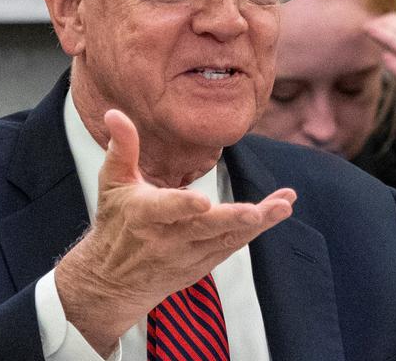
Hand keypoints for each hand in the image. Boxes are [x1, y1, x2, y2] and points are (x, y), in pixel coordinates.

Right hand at [55, 109, 295, 355]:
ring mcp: (187, 255)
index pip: (165, 209)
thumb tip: (115, 112)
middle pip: (204, 228)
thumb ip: (121, 148)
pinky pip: (232, 245)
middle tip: (258, 211)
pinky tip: (278, 211)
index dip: (183, 206)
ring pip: (226, 239)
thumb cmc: (115, 223)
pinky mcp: (202, 264)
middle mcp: (167, 239)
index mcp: (143, 215)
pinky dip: (255, 230)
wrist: (112, 282)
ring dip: (258, 223)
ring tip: (284, 205)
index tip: (203, 201)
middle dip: (232, 219)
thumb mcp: (112, 183)